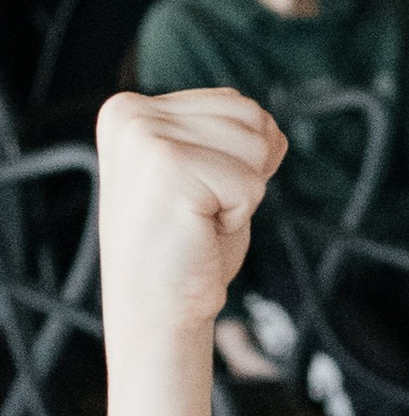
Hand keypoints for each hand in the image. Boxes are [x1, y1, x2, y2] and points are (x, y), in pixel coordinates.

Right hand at [97, 88, 286, 341]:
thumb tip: (271, 124)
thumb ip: (221, 136)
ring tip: (200, 219)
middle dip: (246, 173)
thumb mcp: (199, 173)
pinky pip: (251, 183)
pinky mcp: (170, 167)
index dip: (242, 159)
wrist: (156, 311)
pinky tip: (200, 231)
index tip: (198, 195)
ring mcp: (146, 137)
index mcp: (130, 109)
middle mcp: (130, 114)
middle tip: (201, 212)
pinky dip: (239, 215)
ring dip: (243, 194)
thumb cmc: (185, 249)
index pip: (236, 104)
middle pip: (251, 116)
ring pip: (256, 145)